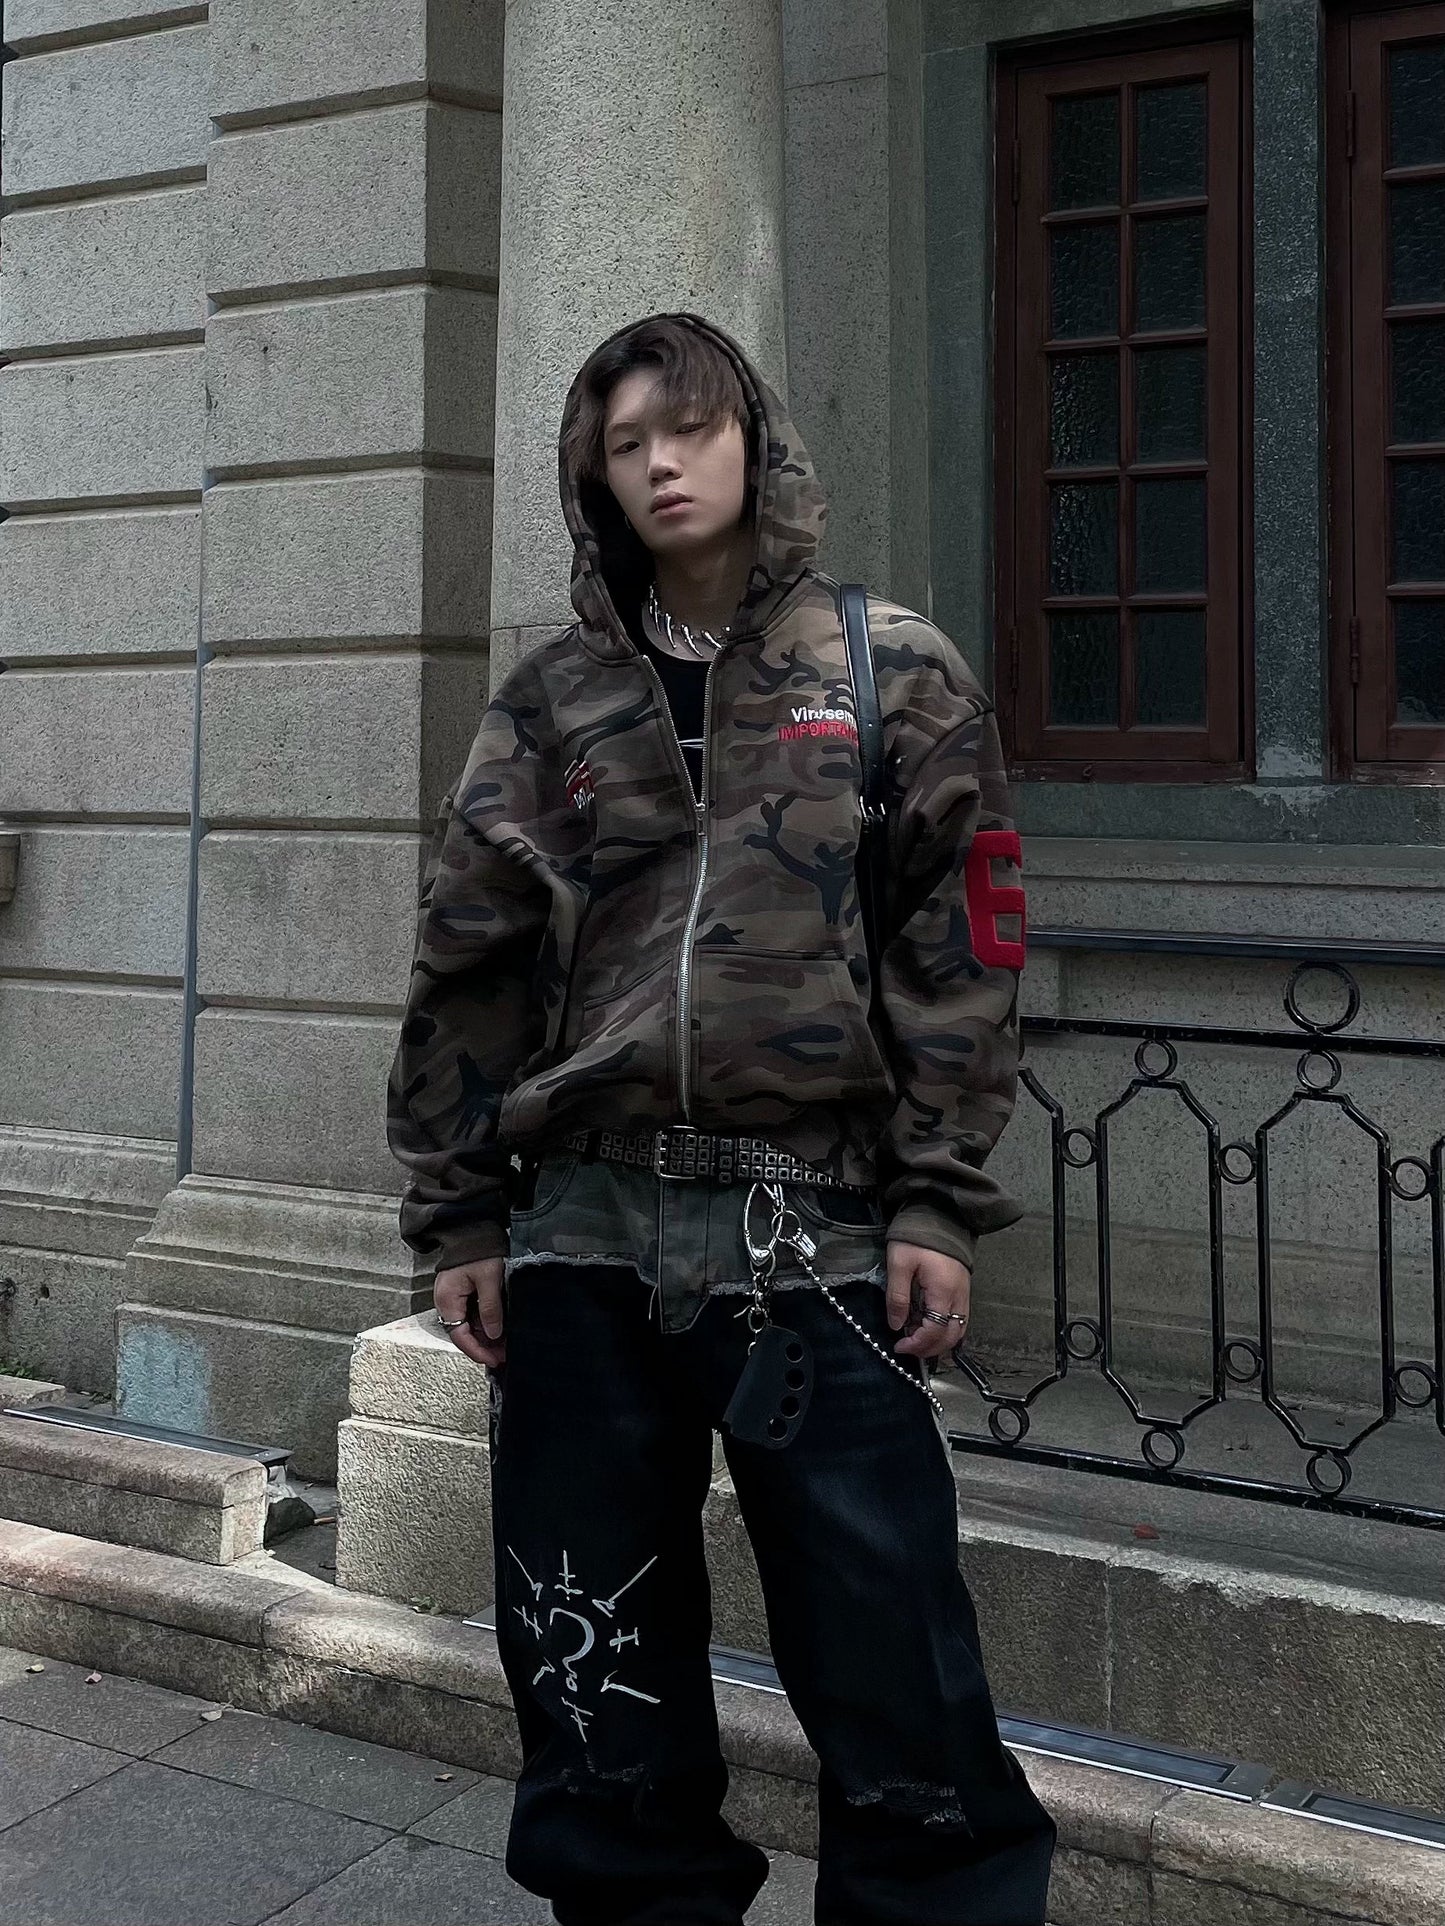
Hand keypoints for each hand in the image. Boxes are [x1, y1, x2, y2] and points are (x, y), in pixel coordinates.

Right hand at [434, 1258, 505, 1368]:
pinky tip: (499, 1329)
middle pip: (464, 1334)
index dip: (477, 1351)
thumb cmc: (478, 1250)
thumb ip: (491, 1309)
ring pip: (469, 1326)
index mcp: (447, 1300)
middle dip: (484, 1346)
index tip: (494, 1360)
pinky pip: (471, 1315)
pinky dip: (485, 1324)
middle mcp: (446, 1302)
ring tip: (505, 1344)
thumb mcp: (489, 1280)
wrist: (472, 1228)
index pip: (460, 1336)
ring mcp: (453, 1298)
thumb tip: (494, 1335)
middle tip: (504, 1354)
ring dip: (486, 1337)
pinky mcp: (462, 1293)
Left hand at [886, 1242, 970, 1359]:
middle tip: (908, 1349)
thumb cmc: (917, 1238)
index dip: (917, 1344)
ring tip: (917, 1341)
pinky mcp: (963, 1291)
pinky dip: (946, 1331)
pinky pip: (959, 1320)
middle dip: (929, 1349)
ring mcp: (964, 1295)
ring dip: (939, 1342)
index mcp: (943, 1292)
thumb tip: (896, 1325)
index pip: (935, 1331)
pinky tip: (929, 1328)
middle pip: (950, 1337)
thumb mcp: (899, 1264)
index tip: (899, 1346)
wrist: (939, 1216)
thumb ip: (897, 1296)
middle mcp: (959, 1298)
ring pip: (958, 1331)